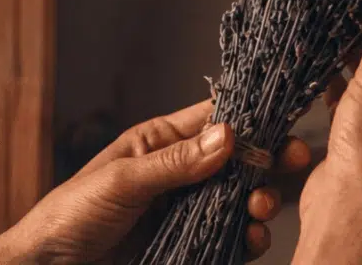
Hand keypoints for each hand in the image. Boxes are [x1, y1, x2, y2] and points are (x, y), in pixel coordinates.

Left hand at [0, 100, 310, 263]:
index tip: (285, 121)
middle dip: (267, 160)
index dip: (251, 117)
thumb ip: (176, 162)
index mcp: (161, 142)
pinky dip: (248, 235)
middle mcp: (180, 172)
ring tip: (262, 208)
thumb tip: (229, 134)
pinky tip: (253, 236)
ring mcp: (186, 209)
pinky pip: (229, 235)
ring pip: (239, 197)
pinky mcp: (188, 244)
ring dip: (260, 199)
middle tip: (291, 163)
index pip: (215, 119)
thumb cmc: (70, 215)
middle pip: (238, 159)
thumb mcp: (122, 181)